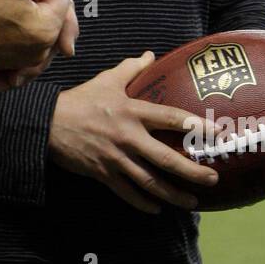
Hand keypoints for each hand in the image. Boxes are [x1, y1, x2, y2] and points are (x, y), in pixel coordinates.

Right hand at [0, 0, 82, 75]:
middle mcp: (41, 50)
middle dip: (46, 9)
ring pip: (47, 39)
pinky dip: (28, 56)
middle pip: (59, 22)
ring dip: (39, 27)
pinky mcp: (13, 67)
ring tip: (17, 15)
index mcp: (47, 28)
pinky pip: (30, 63)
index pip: (64, 0)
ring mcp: (27, 62)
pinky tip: (21, 51)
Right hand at [47, 51, 219, 214]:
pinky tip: (157, 208)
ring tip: (192, 202)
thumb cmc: (80, 100)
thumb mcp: (106, 80)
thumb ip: (131, 69)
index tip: (217, 133)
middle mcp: (128, 137)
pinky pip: (127, 193)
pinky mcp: (103, 174)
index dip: (196, 125)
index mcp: (132, 111)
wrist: (47, 123)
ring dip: (173, 194)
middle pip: (166, 158)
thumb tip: (151, 55)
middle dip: (192, 171)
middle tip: (213, 178)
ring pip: (150, 182)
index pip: (171, 118)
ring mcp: (116, 158)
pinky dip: (143, 203)